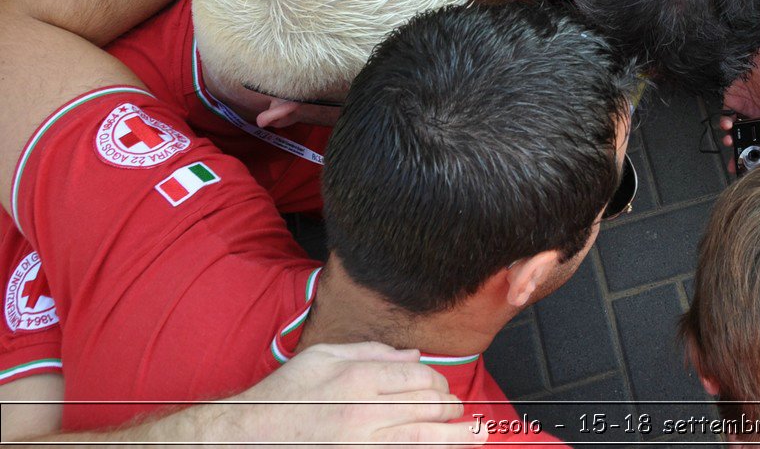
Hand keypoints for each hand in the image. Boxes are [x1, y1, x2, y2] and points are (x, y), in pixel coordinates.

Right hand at [226, 342, 484, 446]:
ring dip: (457, 436)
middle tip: (461, 412)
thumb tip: (413, 356)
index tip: (444, 391)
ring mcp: (361, 443)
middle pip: (427, 406)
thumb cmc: (283, 398)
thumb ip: (372, 352)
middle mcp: (363, 411)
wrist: (246, 438)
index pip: (419, 377)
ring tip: (480, 435)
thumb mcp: (321, 358)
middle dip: (451, 408)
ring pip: (423, 438)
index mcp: (357, 377)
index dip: (438, 384)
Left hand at [717, 27, 759, 168]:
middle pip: (757, 138)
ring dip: (735, 142)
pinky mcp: (731, 103)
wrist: (754, 48)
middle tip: (744, 164)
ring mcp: (746, 110)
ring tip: (732, 144)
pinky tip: (727, 125)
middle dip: (751, 153)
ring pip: (740, 133)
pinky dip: (725, 125)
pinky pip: (727, 120)